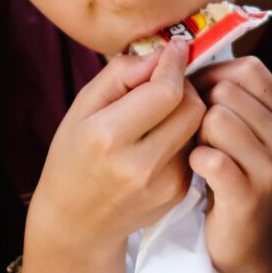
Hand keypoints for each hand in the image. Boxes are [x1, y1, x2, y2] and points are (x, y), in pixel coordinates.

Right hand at [23, 40, 206, 272]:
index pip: (166, 91)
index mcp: (108, 137)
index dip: (174, 64)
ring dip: (185, 111)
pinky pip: (194, 148)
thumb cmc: (73, 157)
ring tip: (158, 114)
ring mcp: (163, 184)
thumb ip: (120, 74)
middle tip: (165, 83)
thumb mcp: (81, 108)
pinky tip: (158, 141)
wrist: (76, 222)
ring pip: (198, 127)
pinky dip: (182, 136)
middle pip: (193, 108)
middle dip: (184, 86)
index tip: (174, 49)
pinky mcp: (178, 194)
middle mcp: (140, 164)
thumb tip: (160, 54)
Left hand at [188, 56, 271, 272]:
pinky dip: (194, 163)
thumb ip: (229, 97)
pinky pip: (209, 157)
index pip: (248, 68)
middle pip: (226, 90)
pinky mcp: (249, 195)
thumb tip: (189, 58)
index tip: (198, 100)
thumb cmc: (237, 182)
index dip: (213, 76)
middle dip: (200, 108)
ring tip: (200, 155)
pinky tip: (198, 174)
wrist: (256, 250)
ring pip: (215, 119)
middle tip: (197, 136)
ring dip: (195, 136)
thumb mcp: (245, 135)